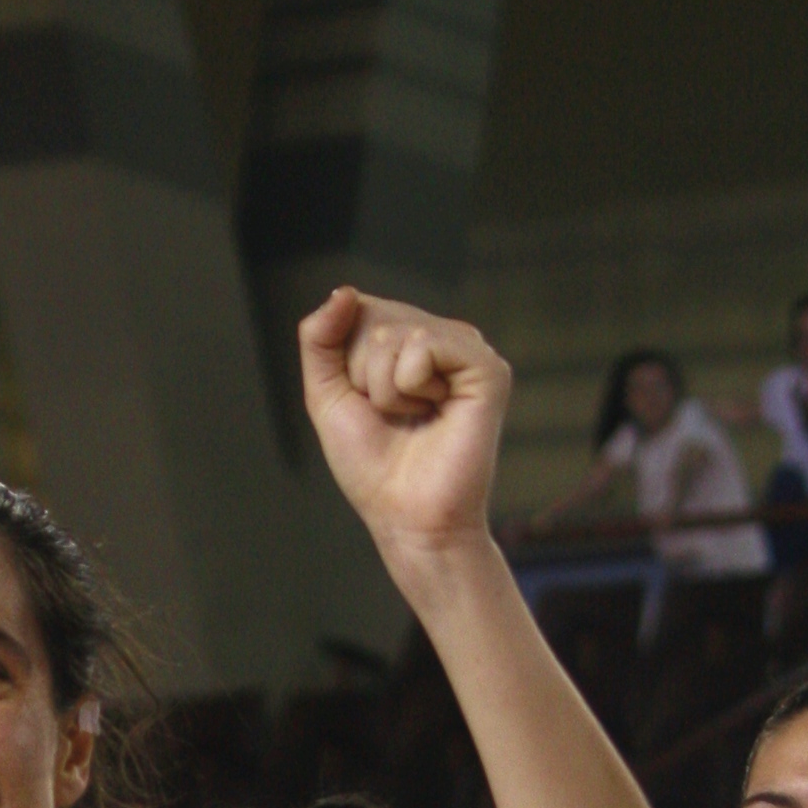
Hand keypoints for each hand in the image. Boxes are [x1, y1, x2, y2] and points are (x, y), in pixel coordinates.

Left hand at [299, 288, 509, 570]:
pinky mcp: (488, 368)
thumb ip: (320, 339)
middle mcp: (440, 338)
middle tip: (393, 418)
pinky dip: (411, 387)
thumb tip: (345, 291)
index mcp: (408, 341)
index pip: (357, 310)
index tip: (367, 405)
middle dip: (362, 376)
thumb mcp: (326, 395)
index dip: (345, 363)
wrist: (407, 517)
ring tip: (414, 418)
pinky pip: (424, 345)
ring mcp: (466, 350)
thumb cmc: (373, 466)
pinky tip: (436, 412)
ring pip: (394, 334)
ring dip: (384, 389)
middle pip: (372, 318)